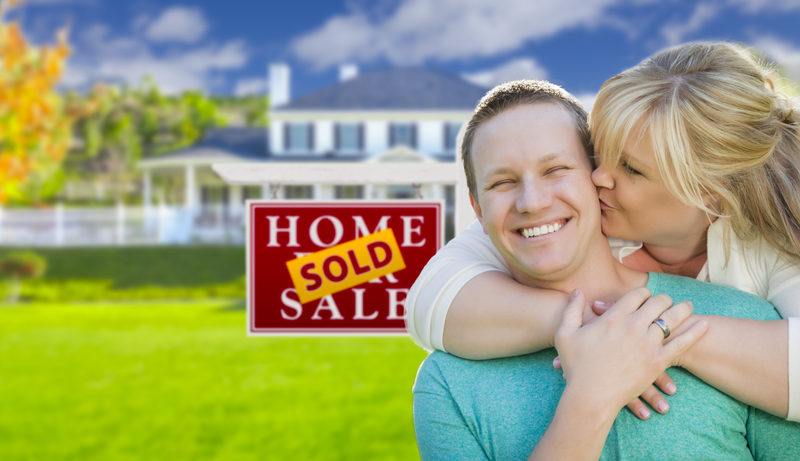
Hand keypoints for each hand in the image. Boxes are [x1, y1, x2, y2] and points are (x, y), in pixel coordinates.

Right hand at [554, 288, 707, 415]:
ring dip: (681, 309)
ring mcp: (648, 344)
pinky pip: (682, 343)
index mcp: (613, 317)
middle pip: (656, 303)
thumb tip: (577, 291)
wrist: (590, 396)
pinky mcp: (658, 362)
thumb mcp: (565, 334)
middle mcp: (633, 326)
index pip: (636, 295)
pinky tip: (704, 324)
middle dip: (662, 299)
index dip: (642, 293)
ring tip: (688, 306)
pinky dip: (695, 332)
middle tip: (667, 301)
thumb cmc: (576, 366)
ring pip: (672, 318)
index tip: (645, 296)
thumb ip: (571, 309)